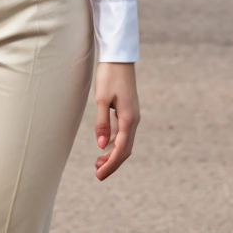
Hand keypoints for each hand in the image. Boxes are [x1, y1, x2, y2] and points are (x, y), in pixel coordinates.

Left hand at [93, 62, 139, 180]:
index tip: (99, 175)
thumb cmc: (109, 75)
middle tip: (98, 174)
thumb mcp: (101, 98)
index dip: (111, 164)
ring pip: (126, 142)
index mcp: (128, 119)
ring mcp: (133, 115)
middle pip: (126, 149)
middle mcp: (134, 120)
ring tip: (98, 162)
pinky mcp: (129, 110)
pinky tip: (105, 145)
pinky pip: (124, 133)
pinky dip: (115, 143)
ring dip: (114, 154)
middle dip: (113, 163)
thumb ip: (102, 122)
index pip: (121, 149)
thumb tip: (101, 145)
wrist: (119, 58)